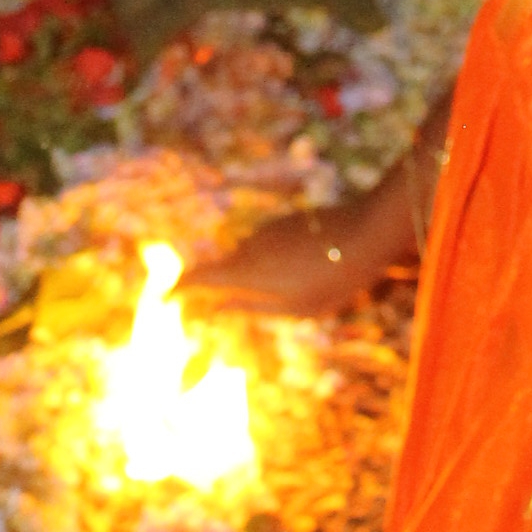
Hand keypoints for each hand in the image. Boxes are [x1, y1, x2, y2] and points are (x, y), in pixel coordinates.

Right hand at [180, 194, 406, 316]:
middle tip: (230, 307)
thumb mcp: (293, 308)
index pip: (198, 277)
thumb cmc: (332, 280)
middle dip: (220, 286)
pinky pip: (266, 245)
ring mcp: (266, 230)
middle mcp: (249, 246)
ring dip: (253, 273)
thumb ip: (250, 307)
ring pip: (247, 255)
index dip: (178, 288)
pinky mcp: (284, 221)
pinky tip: (302, 271)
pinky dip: (271, 260)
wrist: (367, 234)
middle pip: (222, 267)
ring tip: (287, 290)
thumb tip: (215, 309)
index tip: (165, 299)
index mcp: (246, 272)